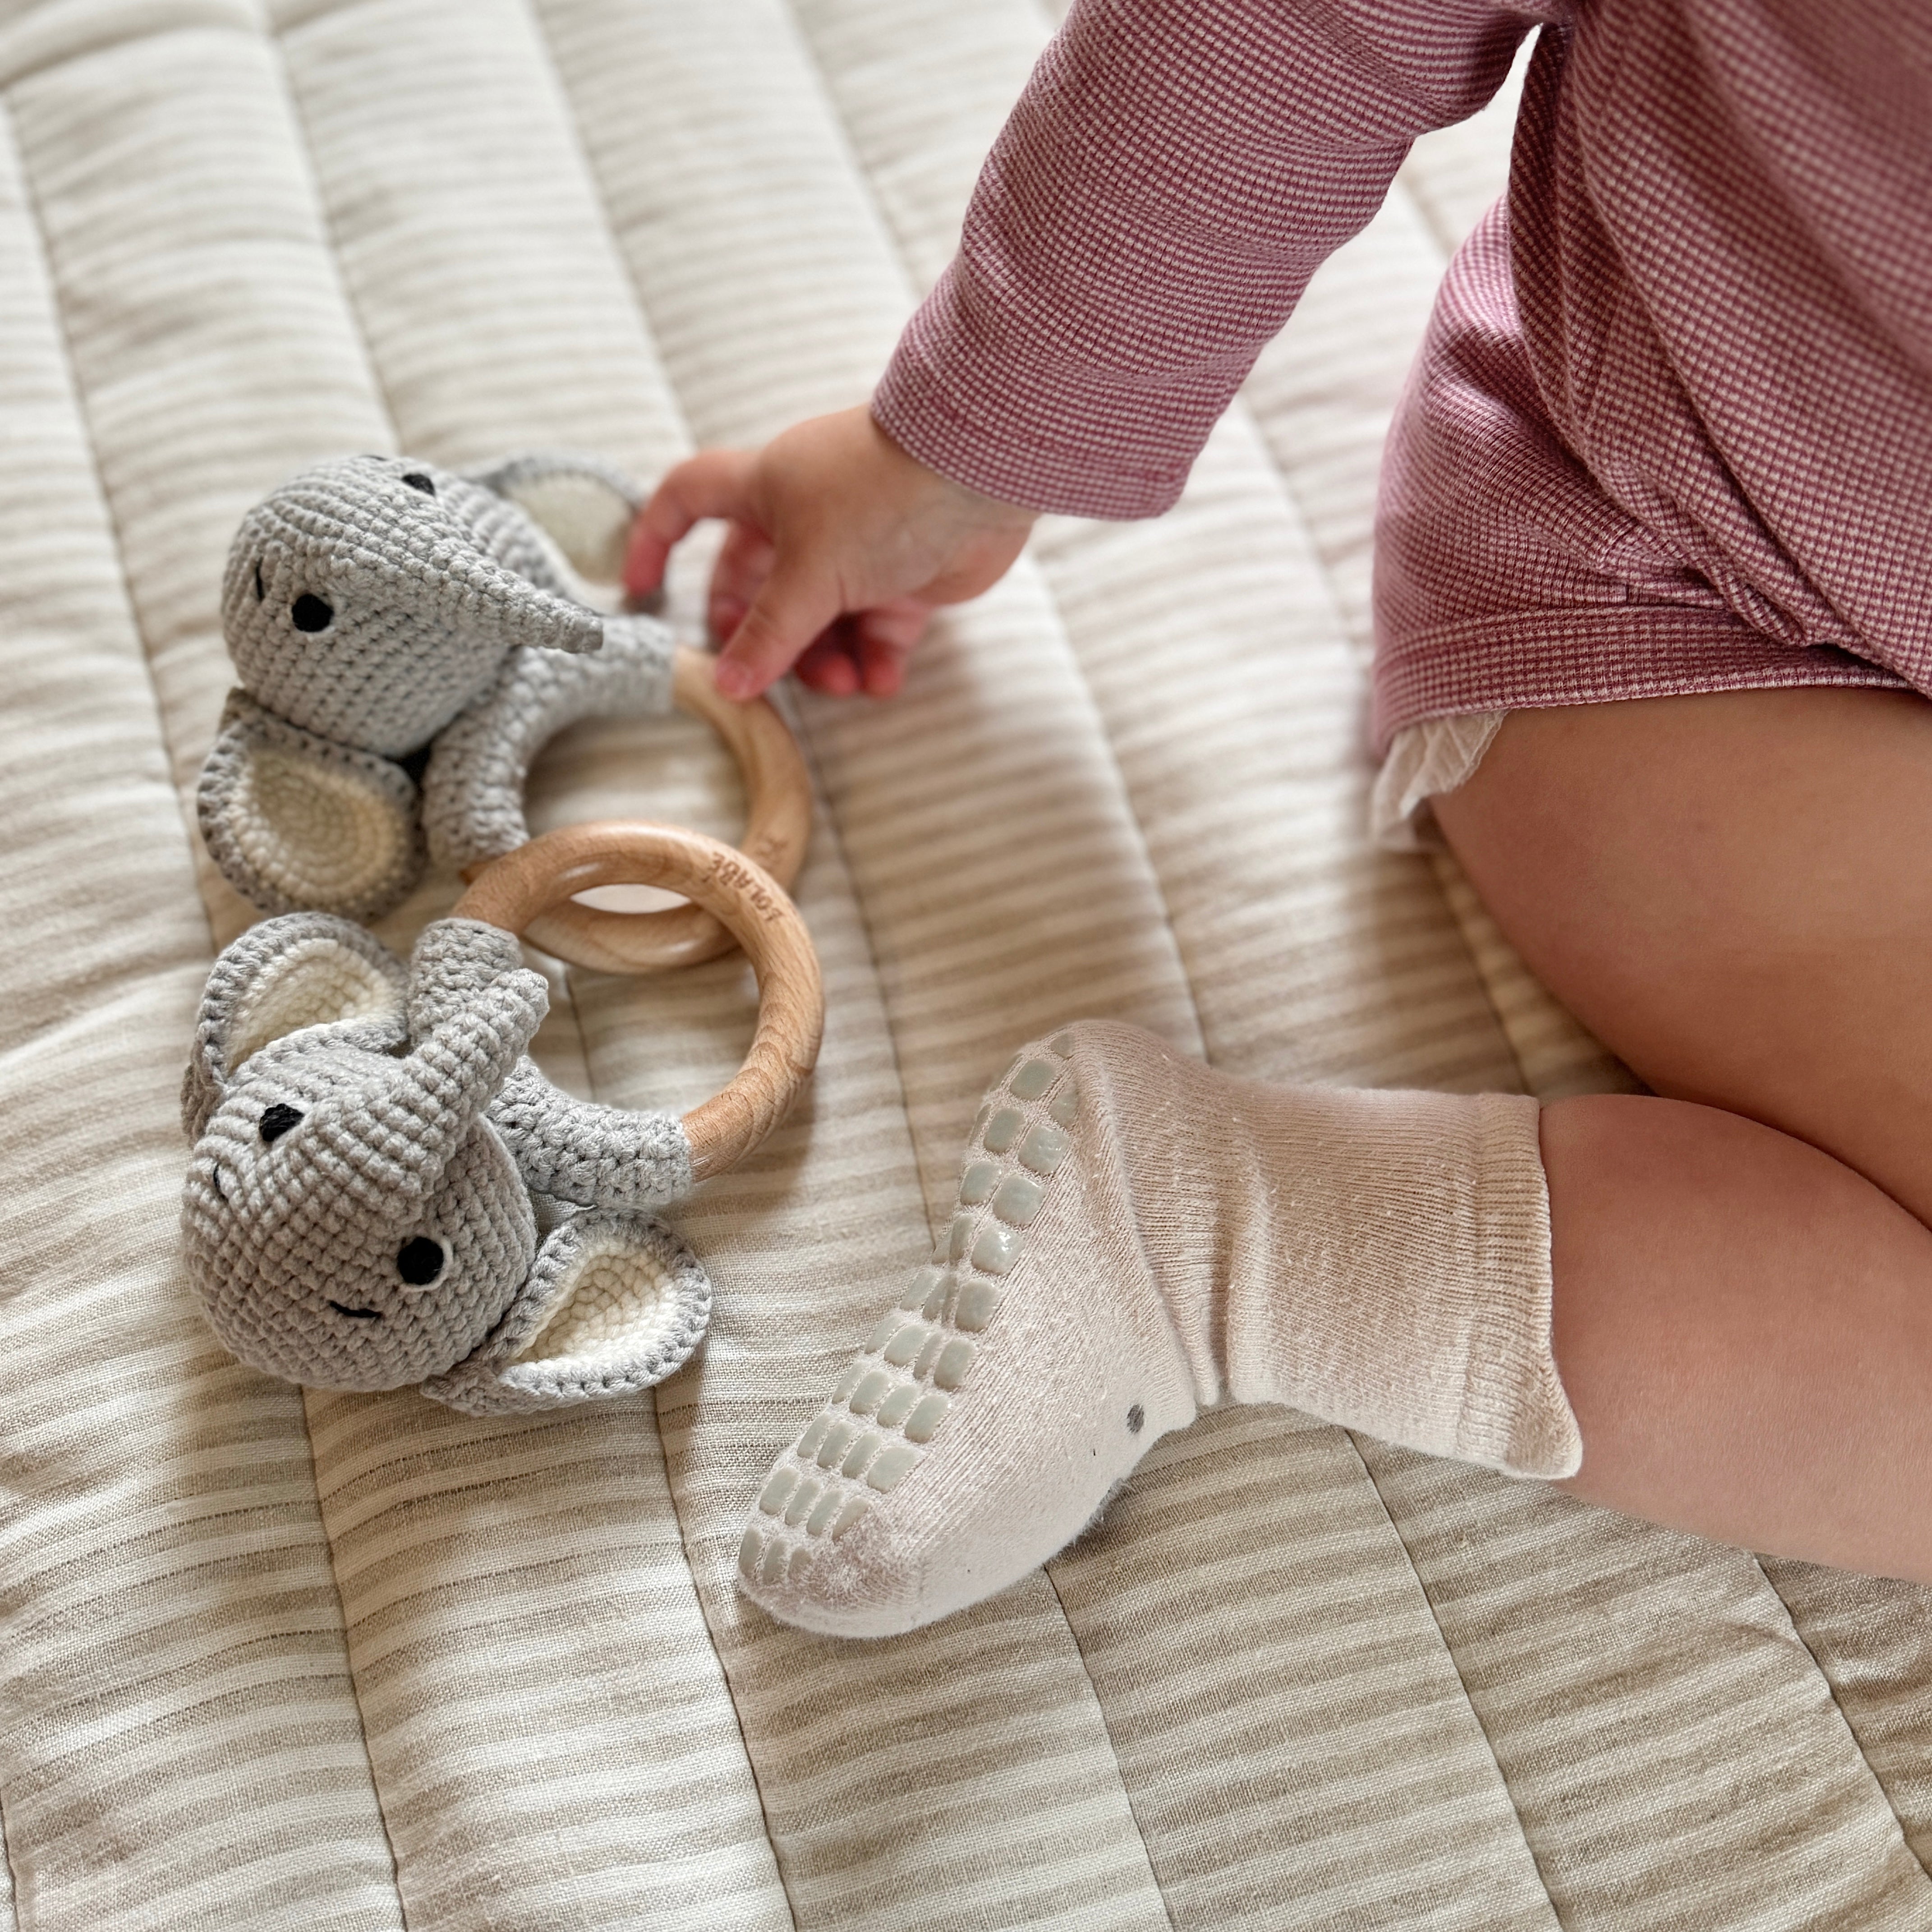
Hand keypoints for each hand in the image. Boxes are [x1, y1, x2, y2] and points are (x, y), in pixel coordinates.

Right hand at [625, 407, 1035, 699]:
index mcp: (764, 490)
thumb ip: (769, 634)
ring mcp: (858, 550)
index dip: (655, 538)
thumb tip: (729, 683)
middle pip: (757, 587)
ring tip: (843, 684)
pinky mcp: (906, 579)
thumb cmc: (881, 496)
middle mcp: (805, 517)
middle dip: (762, 638)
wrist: (981, 475)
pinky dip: (873, 660)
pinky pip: (875, 633)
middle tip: (768, 675)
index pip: (687, 500)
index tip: (640, 590)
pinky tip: (880, 682)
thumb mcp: (809, 571)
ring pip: (818, 620)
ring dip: (824, 660)